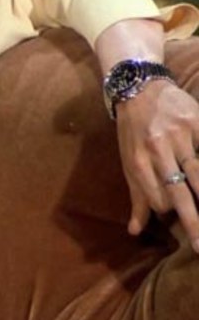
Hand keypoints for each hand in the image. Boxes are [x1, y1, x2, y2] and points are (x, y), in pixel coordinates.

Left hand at [115, 80, 198, 252]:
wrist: (139, 88)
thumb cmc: (133, 131)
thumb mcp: (128, 161)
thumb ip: (136, 197)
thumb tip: (134, 231)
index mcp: (139, 161)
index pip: (159, 198)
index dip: (169, 210)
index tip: (177, 216)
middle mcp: (158, 149)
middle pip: (181, 191)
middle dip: (195, 221)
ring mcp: (180, 135)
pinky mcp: (198, 121)